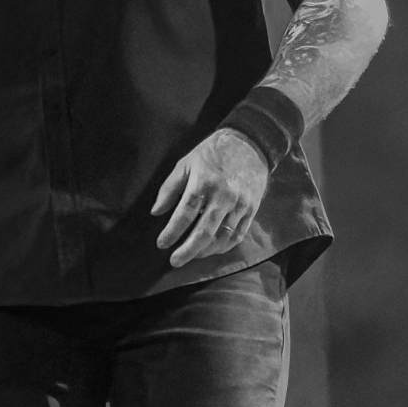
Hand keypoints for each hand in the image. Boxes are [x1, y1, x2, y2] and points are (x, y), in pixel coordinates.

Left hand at [151, 129, 268, 265]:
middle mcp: (223, 197)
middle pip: (204, 232)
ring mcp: (240, 205)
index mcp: (204, 183)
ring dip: (204, 251)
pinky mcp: (251, 210)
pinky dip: (223, 247)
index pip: (185, 214)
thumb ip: (170, 188)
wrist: (249, 144)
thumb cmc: (211, 153)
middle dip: (188, 250)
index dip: (172, 232)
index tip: (161, 244)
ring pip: (221, 238)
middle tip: (174, 261)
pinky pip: (237, 236)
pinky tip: (211, 250)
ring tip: (191, 256)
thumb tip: (156, 212)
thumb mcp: (185, 163)